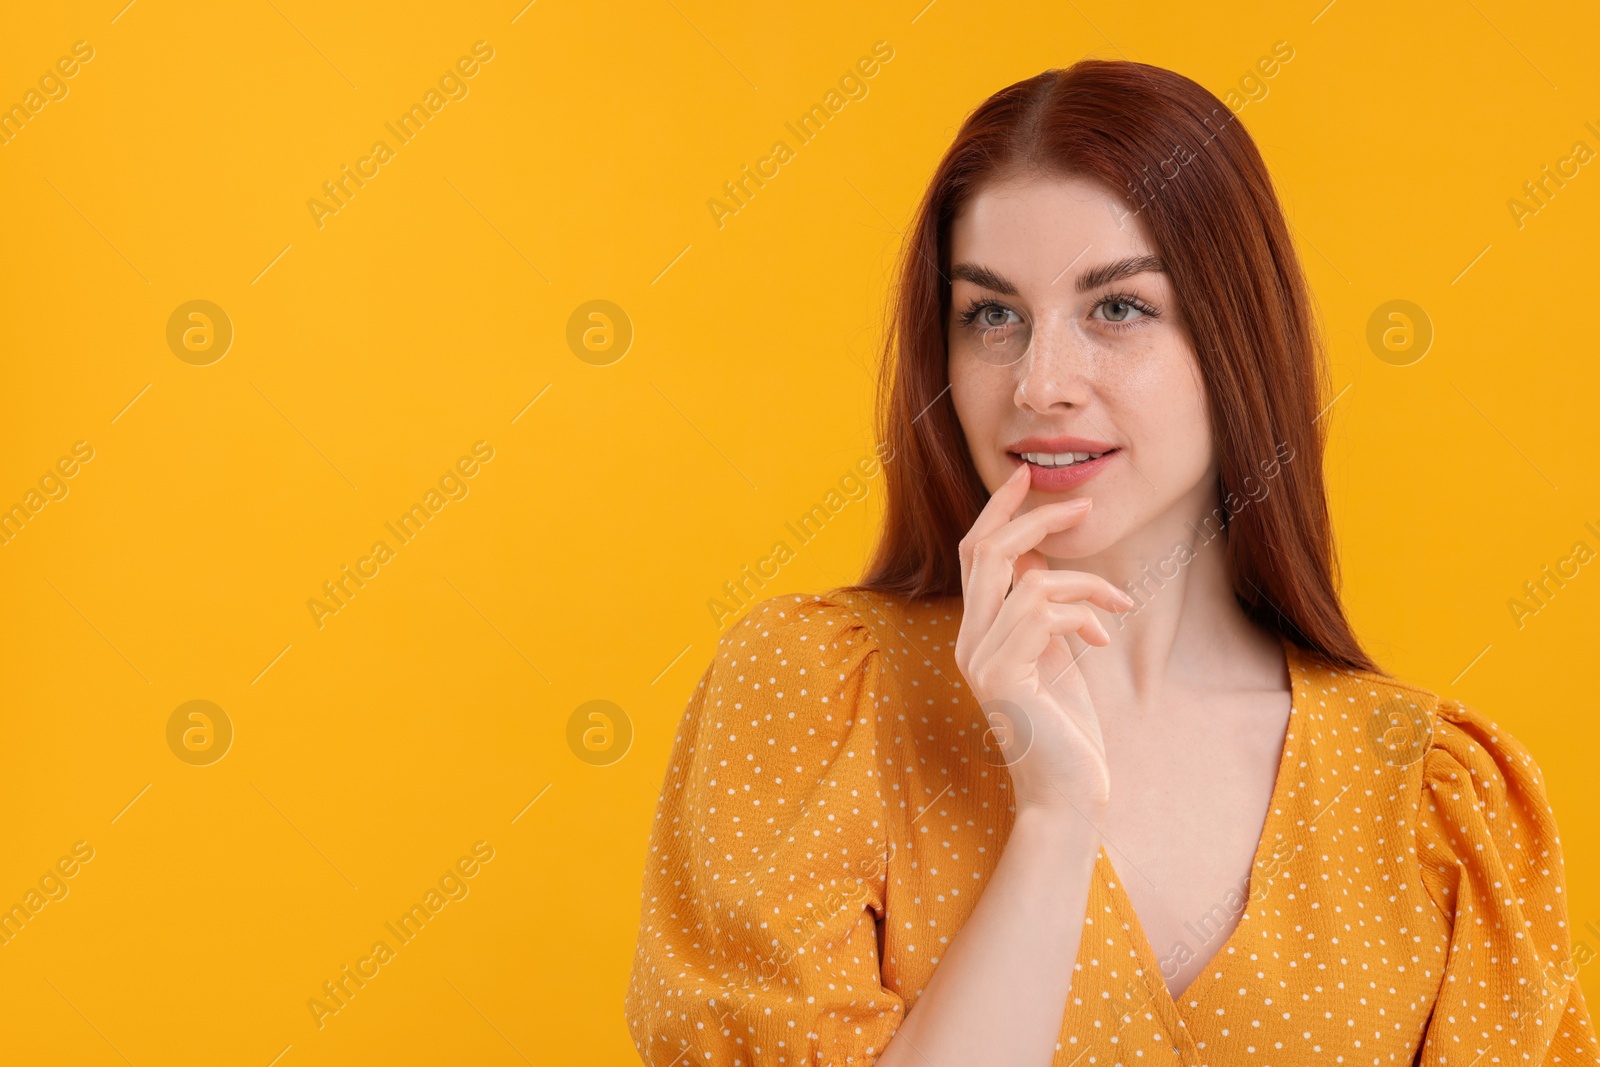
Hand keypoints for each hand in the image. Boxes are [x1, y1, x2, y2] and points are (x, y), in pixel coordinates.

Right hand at [953, 463, 1133, 819]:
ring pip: (1023, 579)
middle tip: (1080, 507)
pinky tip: (1103, 639)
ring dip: (1083, 581)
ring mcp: (981, 660)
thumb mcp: (1055, 657)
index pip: (974, 555)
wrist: (1067, 797)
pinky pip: (1040, 612)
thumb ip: (1041, 611)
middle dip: (1033, 520)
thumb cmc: (1068, 733)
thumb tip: (1037, 559)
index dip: (997, 512)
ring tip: (1117, 603)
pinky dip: (1081, 613)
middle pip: (985, 551)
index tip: (1026, 478)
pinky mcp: (1003, 677)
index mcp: (978, 635)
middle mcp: (969, 643)